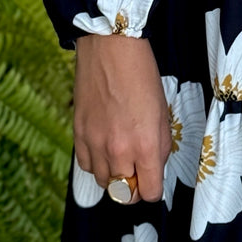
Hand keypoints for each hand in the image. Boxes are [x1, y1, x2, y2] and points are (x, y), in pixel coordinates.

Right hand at [73, 34, 172, 202]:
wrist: (111, 47)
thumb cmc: (141, 74)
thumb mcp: (162, 111)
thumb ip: (159, 146)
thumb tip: (153, 168)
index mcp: (146, 145)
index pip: (150, 193)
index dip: (154, 187)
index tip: (153, 177)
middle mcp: (119, 151)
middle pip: (125, 194)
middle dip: (135, 184)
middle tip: (138, 166)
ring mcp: (95, 145)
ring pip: (104, 183)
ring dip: (114, 174)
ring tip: (121, 152)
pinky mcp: (78, 135)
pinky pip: (86, 166)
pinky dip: (96, 162)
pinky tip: (104, 144)